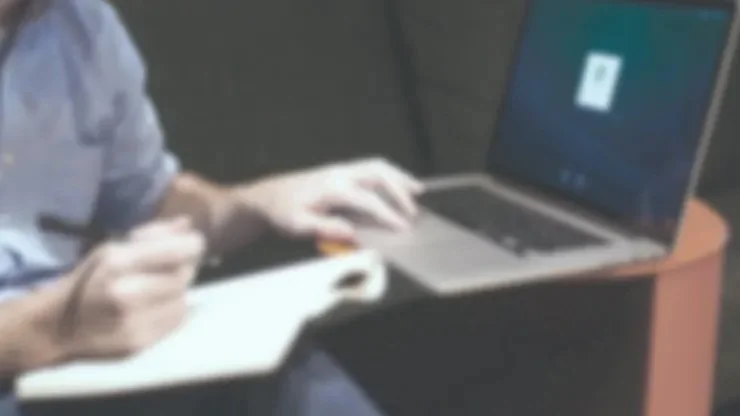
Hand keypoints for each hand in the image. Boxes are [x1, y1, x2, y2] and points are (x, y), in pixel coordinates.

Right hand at [53, 216, 204, 359]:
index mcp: (118, 263)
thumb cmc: (90, 280)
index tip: (191, 244)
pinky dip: (173, 310)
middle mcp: (127, 293)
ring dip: (178, 291)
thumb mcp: (112, 248)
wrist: (60, 327)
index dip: (192, 245)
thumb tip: (187, 224)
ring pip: (183, 298)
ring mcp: (133, 322)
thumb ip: (152, 235)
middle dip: (183, 268)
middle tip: (171, 267)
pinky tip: (156, 307)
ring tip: (159, 289)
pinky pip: (177, 321)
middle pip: (183, 275)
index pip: (178, 251)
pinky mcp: (140, 344)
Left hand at [240, 158, 423, 240]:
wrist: (269, 196)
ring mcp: (341, 169)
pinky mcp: (342, 172)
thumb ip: (325, 228)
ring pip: (377, 166)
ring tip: (416, 191)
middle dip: (399, 191)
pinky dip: (389, 175)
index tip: (402, 227)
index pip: (367, 200)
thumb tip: (352, 233)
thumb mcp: (298, 225)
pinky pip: (371, 168)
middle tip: (413, 211)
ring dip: (398, 177)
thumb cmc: (283, 212)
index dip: (387, 214)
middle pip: (378, 173)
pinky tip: (398, 185)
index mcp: (332, 187)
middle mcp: (339, 174)